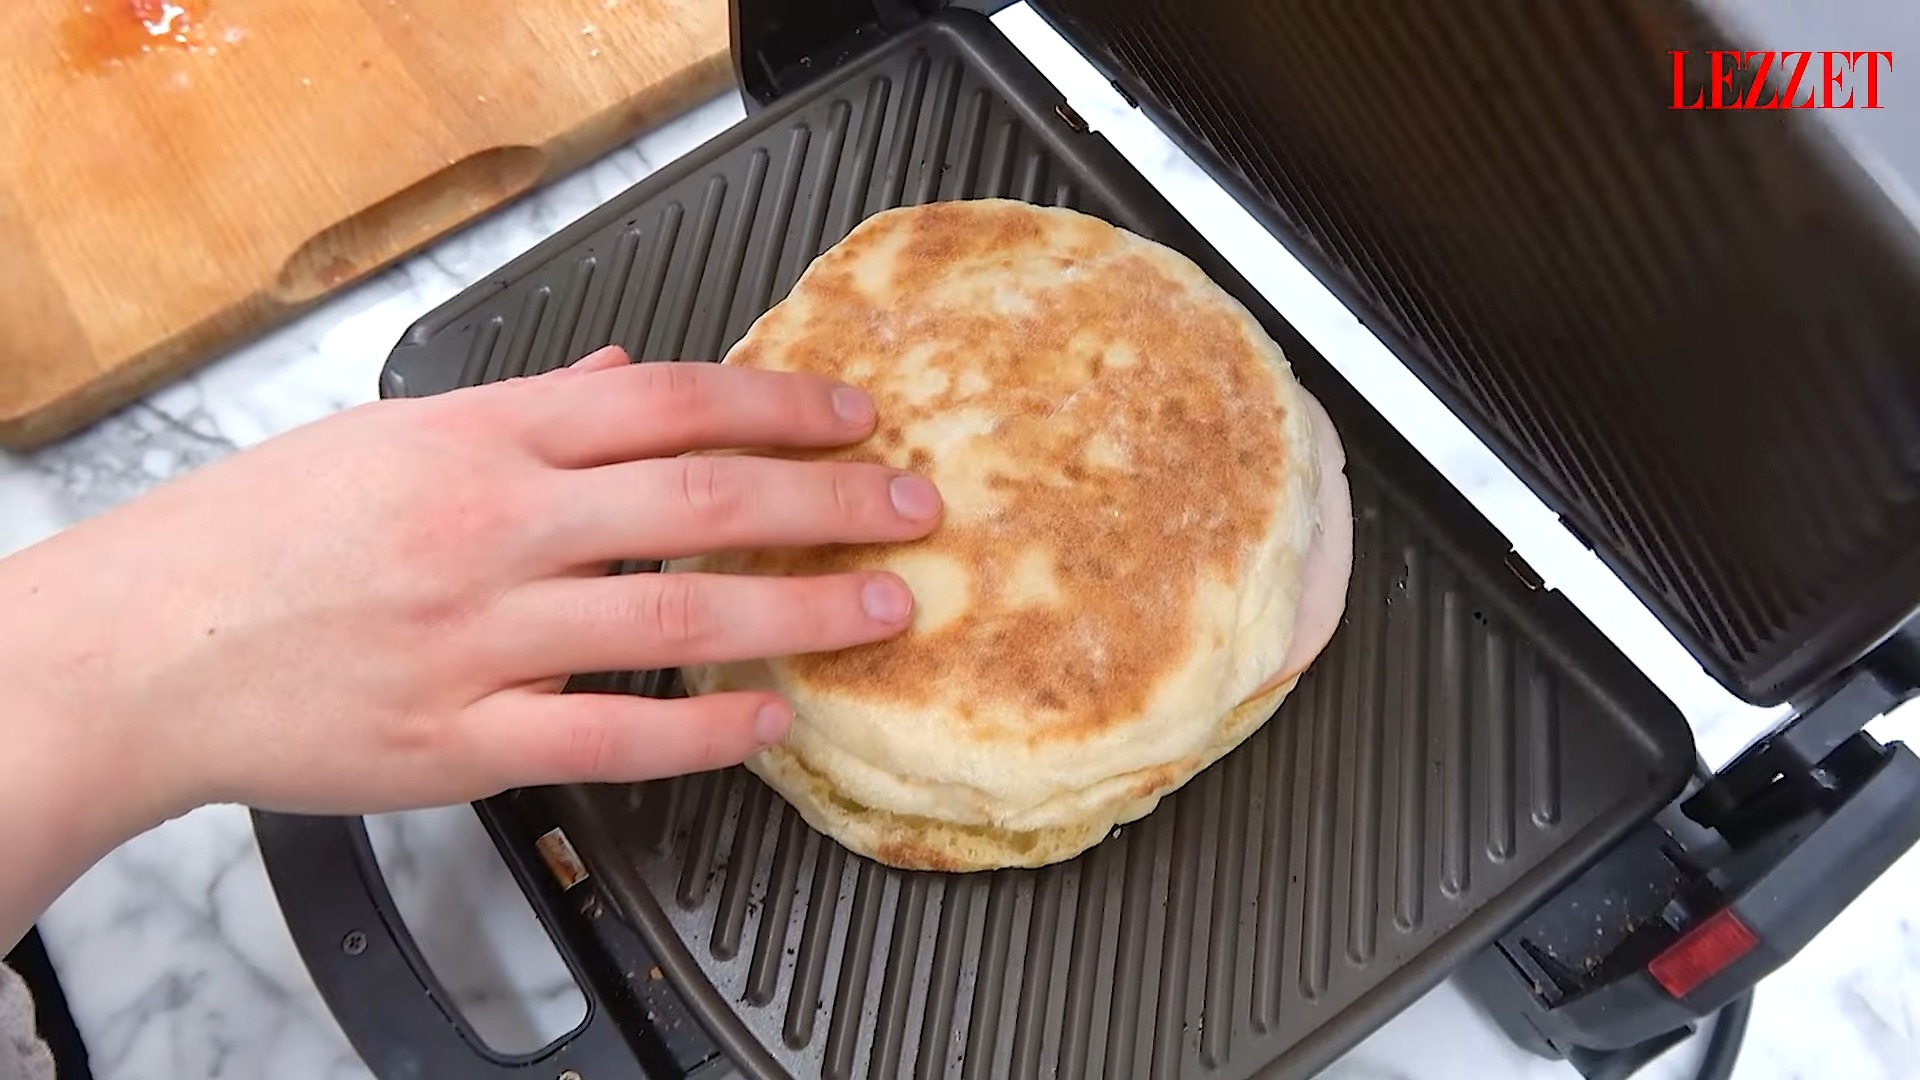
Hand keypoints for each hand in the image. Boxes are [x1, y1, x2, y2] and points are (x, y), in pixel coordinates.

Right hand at [0, 346, 941, 827]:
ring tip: (882, 611)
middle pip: (703, 499)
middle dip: (831, 502)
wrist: (139, 647)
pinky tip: (769, 718)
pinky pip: (614, 733)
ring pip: (678, 614)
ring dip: (802, 610)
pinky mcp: (461, 739)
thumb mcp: (388, 434)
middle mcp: (493, 523)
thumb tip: (622, 372)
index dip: (780, 404)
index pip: (668, 400)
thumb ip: (522, 405)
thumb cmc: (259, 536)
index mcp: (479, 435)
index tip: (854, 415)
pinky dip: (705, 727)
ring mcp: (480, 635)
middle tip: (914, 509)